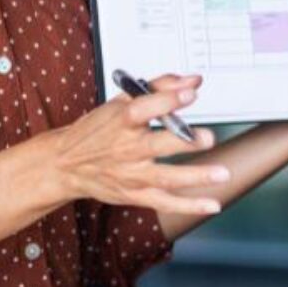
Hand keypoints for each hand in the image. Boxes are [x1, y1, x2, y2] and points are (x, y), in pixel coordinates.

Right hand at [44, 73, 227, 214]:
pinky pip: (165, 202)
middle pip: (157, 145)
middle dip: (184, 142)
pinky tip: (212, 204)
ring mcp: (132, 174)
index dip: (167, 100)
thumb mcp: (120, 102)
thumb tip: (191, 80)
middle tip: (208, 137)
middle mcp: (126, 149)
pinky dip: (189, 205)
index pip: (144, 108)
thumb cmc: (96, 131)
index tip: (190, 92)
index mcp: (122, 121)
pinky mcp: (135, 195)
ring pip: (166, 177)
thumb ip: (158, 87)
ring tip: (221, 173)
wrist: (66, 165)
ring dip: (196, 177)